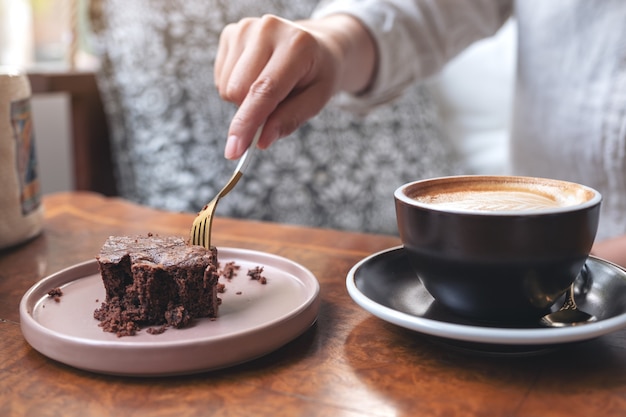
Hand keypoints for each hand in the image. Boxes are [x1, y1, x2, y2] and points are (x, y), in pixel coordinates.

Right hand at [215, 14, 374, 158]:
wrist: (316, 46)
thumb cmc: (317, 75)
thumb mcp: (317, 100)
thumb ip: (290, 119)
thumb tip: (261, 140)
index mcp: (296, 45)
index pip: (264, 91)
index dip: (247, 123)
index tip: (234, 151)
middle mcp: (268, 29)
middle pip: (238, 91)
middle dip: (251, 111)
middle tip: (275, 106)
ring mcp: (246, 27)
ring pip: (226, 87)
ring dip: (243, 100)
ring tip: (268, 87)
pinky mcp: (231, 32)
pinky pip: (221, 78)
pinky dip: (236, 87)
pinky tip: (255, 76)